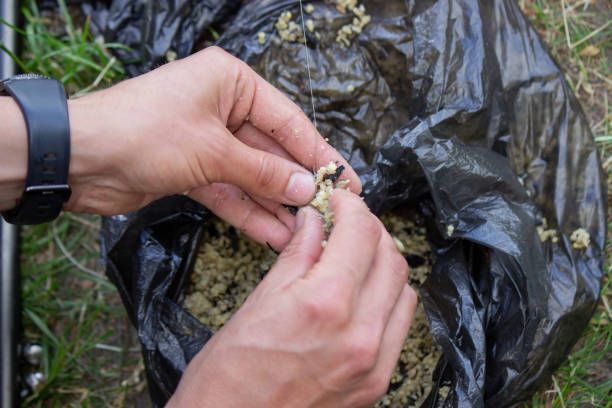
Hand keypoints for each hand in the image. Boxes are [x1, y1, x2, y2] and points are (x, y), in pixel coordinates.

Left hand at [66, 46, 360, 248]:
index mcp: (232, 83)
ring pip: (253, 176)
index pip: (288, 121)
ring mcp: (208, 141)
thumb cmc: (145, 133)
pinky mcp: (194, 170)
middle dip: (297, 185)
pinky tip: (275, 235)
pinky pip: (231, 192)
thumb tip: (307, 188)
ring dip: (276, 205)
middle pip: (272, 151)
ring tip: (307, 233)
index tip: (345, 181)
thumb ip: (263, 171)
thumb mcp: (213, 150)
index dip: (319, 153)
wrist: (78, 159)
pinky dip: (249, 212)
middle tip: (329, 214)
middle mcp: (223, 107)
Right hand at [167, 190, 416, 407]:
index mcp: (323, 304)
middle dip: (370, 230)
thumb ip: (296, 255)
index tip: (339, 201)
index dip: (351, 206)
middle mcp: (359, 333)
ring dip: (383, 264)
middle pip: (391, 256)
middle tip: (345, 225)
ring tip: (354, 259)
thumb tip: (315, 222)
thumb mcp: (256, 303)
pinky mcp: (377, 384)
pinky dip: (388, 300)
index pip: (361, 233)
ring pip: (403, 289)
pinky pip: (400, 326)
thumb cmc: (227, 376)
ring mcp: (373, 363)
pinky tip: (361, 297)